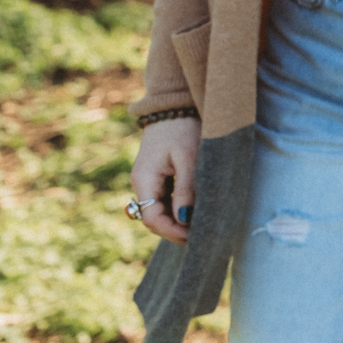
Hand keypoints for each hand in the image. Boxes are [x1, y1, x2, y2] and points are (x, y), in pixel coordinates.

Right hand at [131, 118, 200, 244]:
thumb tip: (184, 219)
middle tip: (200, 236)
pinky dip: (178, 208)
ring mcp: (149, 179)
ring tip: (200, 227)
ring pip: (160, 210)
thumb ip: (186, 189)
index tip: (193, 237)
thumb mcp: (189, 158)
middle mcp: (142, 183)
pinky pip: (164, 199)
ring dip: (177, 221)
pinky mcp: (158, 175)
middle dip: (174, 230)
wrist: (174, 105)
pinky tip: (195, 211)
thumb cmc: (183, 129)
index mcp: (145, 180)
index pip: (152, 218)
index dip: (171, 231)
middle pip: (154, 217)